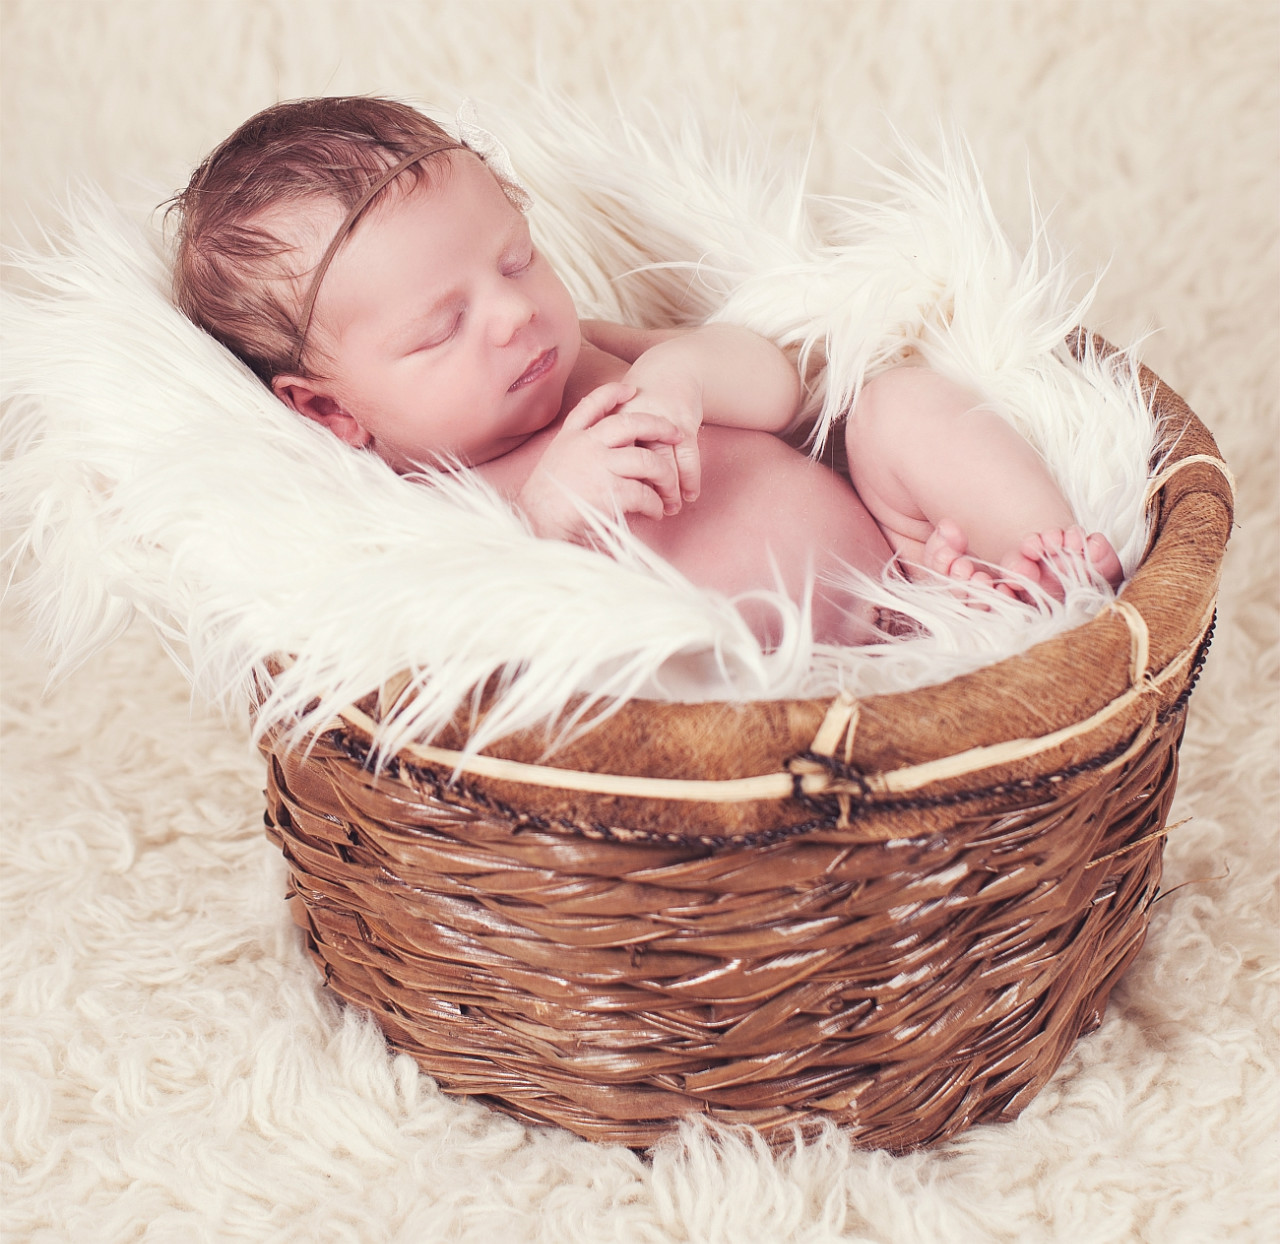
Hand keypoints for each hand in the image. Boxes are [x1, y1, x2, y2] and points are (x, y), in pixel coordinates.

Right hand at [517, 382, 683, 541]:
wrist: (534, 527)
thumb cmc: (543, 506)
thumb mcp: (554, 467)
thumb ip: (577, 454)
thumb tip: (609, 455)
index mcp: (569, 438)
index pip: (592, 405)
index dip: (612, 394)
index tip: (630, 389)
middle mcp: (585, 445)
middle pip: (630, 423)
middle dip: (659, 426)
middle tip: (677, 434)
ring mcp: (598, 465)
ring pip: (647, 460)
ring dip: (665, 476)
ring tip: (670, 491)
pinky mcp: (609, 491)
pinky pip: (644, 493)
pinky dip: (655, 504)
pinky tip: (656, 512)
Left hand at [618, 351, 704, 504]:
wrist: (672, 368)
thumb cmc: (641, 400)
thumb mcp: (617, 416)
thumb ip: (609, 445)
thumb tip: (603, 485)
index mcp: (611, 420)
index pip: (609, 459)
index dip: (613, 484)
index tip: (613, 505)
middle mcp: (635, 420)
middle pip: (636, 462)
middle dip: (643, 491)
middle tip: (646, 513)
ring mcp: (661, 421)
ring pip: (665, 462)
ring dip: (669, 490)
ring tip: (669, 510)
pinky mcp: (684, 422)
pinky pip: (688, 456)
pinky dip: (690, 478)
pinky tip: (689, 495)